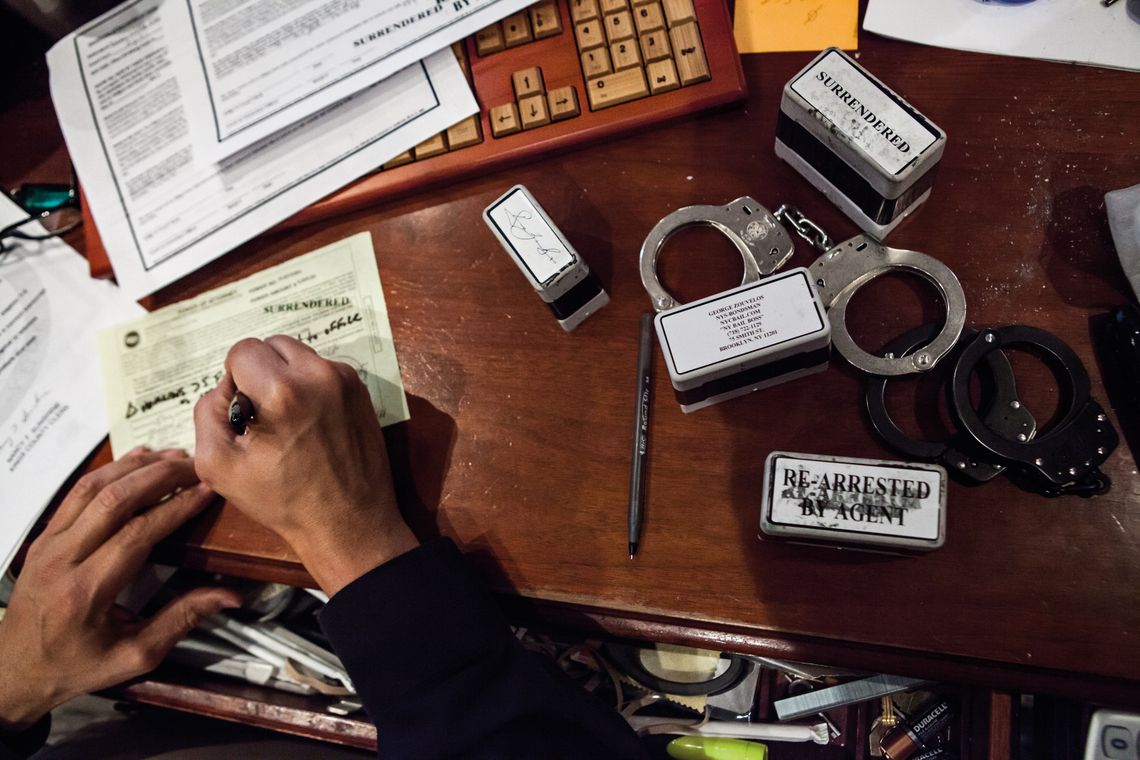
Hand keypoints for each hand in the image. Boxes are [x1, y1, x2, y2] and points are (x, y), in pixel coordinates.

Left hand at [0, 450, 240, 731]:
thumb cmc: (76, 667)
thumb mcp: (134, 656)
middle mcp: (62, 560)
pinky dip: (110, 470)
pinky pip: (76, 492)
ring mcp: (47, 544)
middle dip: (160, 477)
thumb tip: (230, 595)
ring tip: (172, 457)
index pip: (137, 534)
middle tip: (195, 465)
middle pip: (114, 500)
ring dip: (135, 467)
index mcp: (86, 592)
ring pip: (93, 488)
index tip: (207, 491)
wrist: (14, 671)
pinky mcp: (43, 537)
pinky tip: (136, 460)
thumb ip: (181, 620)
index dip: (176, 508)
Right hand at [193, 336, 417, 595]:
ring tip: (287, 420)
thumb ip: (206, 413)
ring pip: (299, 355)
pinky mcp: (361, 390)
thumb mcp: (218, 466)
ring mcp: (346, 380)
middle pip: (272, 345)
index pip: (242, 350)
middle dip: (259, 373)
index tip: (243, 412)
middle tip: (262, 415)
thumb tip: (224, 387)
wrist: (349, 523)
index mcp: (283, 391)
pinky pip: (323, 371)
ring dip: (285, 377)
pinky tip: (310, 423)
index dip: (234, 381)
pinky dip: (310, 387)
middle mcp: (319, 375)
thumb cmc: (283, 501)